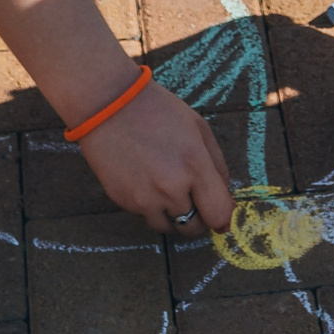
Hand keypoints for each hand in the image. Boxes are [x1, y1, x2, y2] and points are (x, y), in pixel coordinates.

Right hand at [72, 80, 235, 233]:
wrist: (108, 105)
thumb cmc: (159, 111)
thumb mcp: (199, 129)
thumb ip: (217, 166)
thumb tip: (225, 198)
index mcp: (195, 167)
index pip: (219, 216)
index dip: (223, 218)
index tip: (219, 213)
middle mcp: (171, 189)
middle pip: (194, 228)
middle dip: (199, 218)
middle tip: (194, 200)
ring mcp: (144, 199)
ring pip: (168, 228)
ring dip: (173, 216)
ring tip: (167, 188)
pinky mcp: (123, 201)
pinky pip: (145, 216)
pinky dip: (151, 207)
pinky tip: (146, 181)